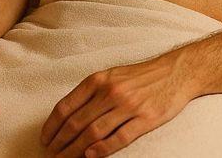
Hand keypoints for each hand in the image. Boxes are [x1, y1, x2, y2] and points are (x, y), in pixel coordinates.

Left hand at [39, 57, 194, 157]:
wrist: (176, 71)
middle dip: (60, 143)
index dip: (52, 126)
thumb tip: (67, 115)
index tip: (45, 139)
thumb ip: (90, 92)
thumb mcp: (111, 75)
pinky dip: (102, 149)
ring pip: (94, 133)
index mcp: (99, 80)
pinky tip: (91, 156)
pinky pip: (119, 137)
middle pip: (77, 123)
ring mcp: (129, 106)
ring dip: (75, 150)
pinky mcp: (146, 119)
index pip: (66, 106)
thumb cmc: (140, 76)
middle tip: (51, 155)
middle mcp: (111, 92)